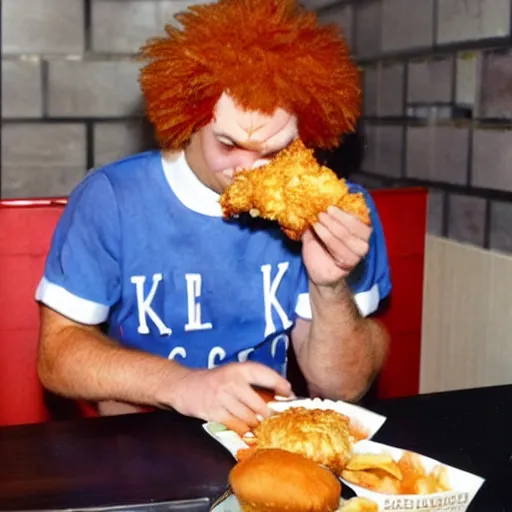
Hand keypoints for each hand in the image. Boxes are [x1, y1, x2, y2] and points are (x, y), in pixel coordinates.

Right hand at [165, 362, 292, 434]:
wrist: (184, 385)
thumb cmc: (214, 380)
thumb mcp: (233, 373)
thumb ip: (253, 381)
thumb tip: (280, 394)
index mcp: (240, 369)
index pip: (266, 375)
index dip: (280, 385)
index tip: (289, 394)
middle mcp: (232, 381)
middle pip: (260, 404)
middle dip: (270, 415)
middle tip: (276, 419)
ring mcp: (223, 398)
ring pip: (249, 418)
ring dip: (257, 425)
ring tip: (262, 426)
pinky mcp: (214, 412)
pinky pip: (236, 426)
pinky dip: (244, 431)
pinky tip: (248, 431)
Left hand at [302, 207, 371, 287]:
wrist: (317, 273)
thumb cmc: (320, 249)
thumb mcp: (320, 230)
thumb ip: (324, 218)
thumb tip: (318, 203)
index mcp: (360, 231)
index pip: (359, 218)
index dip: (345, 212)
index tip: (330, 206)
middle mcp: (363, 242)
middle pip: (354, 227)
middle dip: (336, 218)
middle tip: (321, 213)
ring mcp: (358, 255)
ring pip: (346, 236)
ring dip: (330, 227)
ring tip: (317, 222)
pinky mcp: (350, 265)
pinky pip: (341, 250)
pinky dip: (327, 237)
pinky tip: (318, 230)